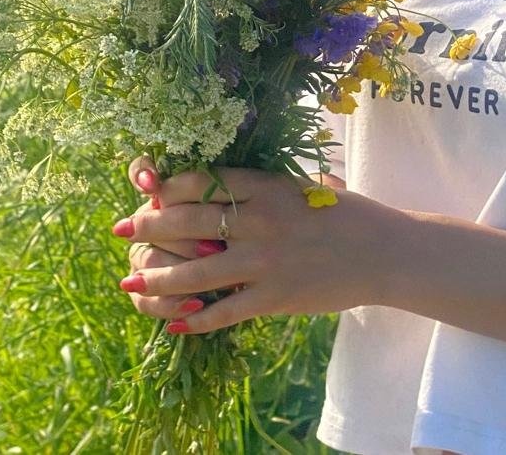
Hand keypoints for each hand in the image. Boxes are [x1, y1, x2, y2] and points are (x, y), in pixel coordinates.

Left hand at [112, 158, 398, 334]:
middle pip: (189, 220)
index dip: (168, 187)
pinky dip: (197, 319)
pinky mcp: (275, 297)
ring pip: (197, 270)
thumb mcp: (303, 186)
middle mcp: (260, 220)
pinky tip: (176, 323)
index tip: (147, 192)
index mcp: (266, 186)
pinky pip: (225, 310)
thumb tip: (225, 181)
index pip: (203, 181)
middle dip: (148, 227)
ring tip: (132, 282)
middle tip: (121, 231)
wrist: (383, 251)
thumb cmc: (345, 213)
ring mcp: (266, 260)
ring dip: (158, 278)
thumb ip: (265, 186)